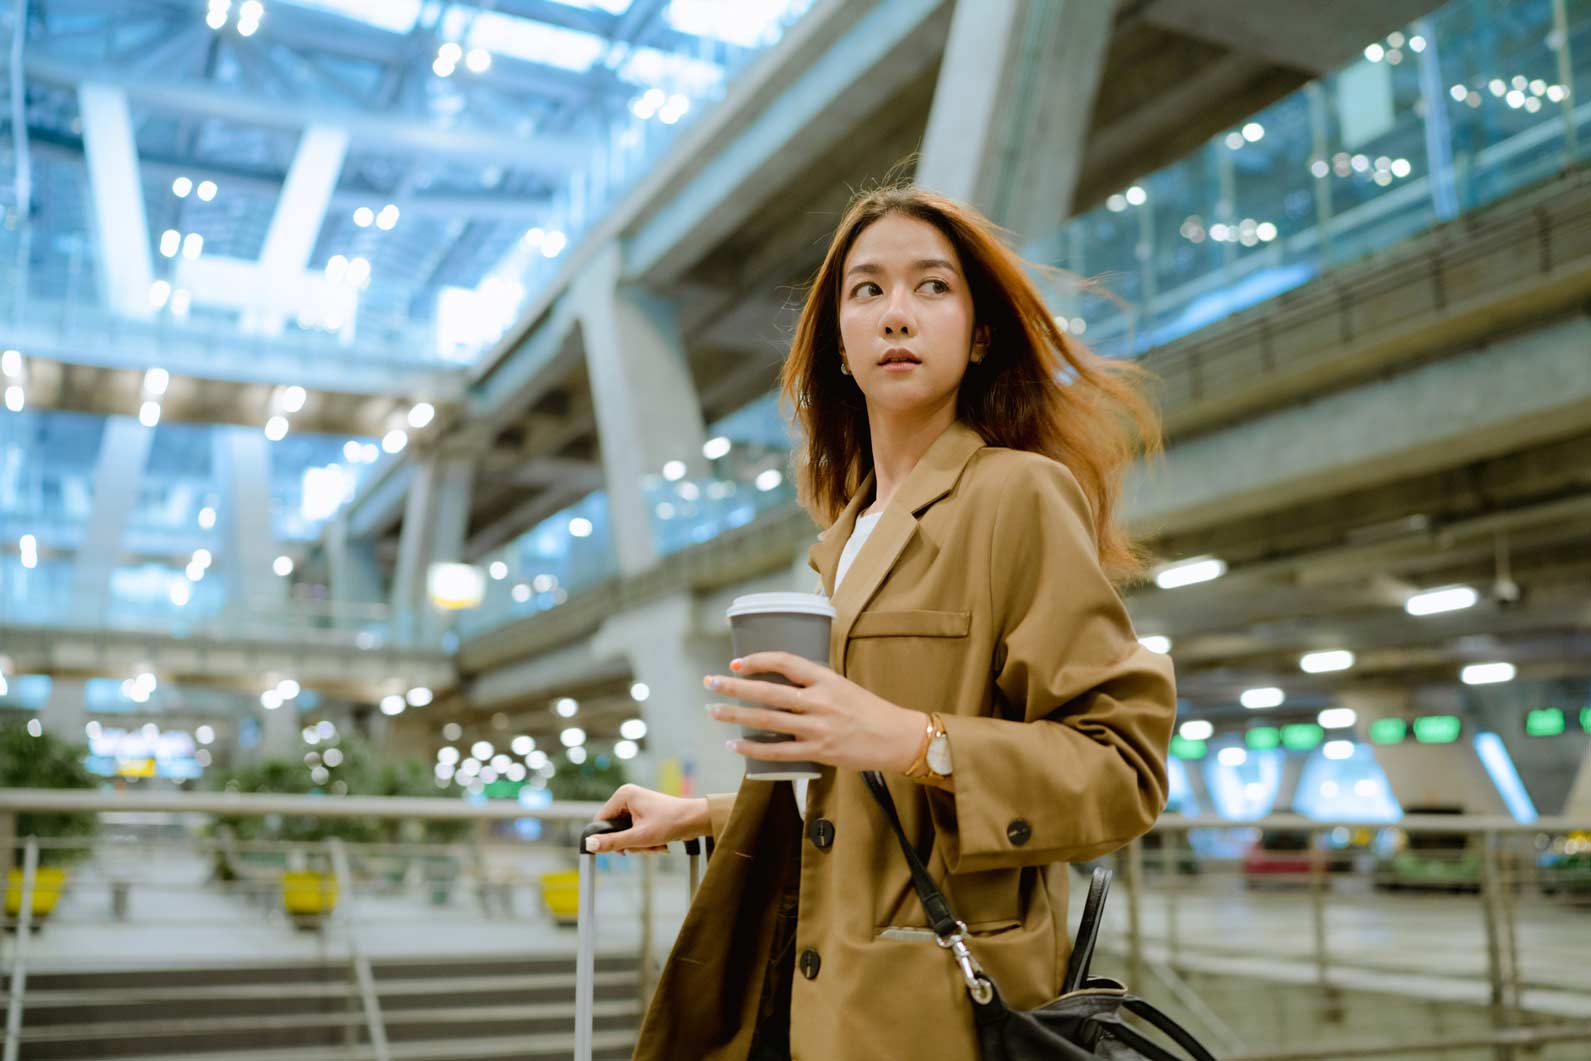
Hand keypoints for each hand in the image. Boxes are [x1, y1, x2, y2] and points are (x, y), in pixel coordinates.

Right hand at [588, 784, 708, 854]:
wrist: (696, 820)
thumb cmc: (670, 823)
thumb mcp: (639, 837)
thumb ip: (613, 842)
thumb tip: (588, 845)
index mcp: (623, 795)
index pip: (600, 820)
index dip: (607, 838)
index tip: (620, 851)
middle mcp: (628, 797)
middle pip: (614, 829)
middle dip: (630, 843)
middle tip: (644, 846)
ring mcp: (636, 805)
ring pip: (626, 834)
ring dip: (640, 845)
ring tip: (656, 846)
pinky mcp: (644, 814)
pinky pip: (636, 833)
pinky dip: (646, 842)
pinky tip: (659, 845)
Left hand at [704, 653, 924, 773]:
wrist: (896, 738)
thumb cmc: (869, 710)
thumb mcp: (842, 685)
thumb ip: (812, 683)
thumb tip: (779, 681)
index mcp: (825, 679)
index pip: (784, 662)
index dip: (757, 661)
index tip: (736, 664)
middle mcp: (819, 701)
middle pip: (768, 692)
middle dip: (734, 687)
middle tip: (710, 683)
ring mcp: (817, 727)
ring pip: (767, 720)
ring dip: (736, 716)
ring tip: (713, 711)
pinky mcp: (817, 752)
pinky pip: (778, 751)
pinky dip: (753, 749)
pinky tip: (735, 746)